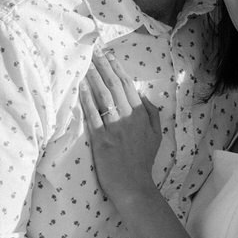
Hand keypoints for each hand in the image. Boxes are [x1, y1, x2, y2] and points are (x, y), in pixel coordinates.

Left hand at [80, 52, 162, 201]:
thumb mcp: (156, 135)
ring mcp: (115, 127)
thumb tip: (143, 95)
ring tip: (87, 62)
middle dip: (104, 66)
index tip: (110, 55)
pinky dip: (86, 98)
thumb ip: (151, 113)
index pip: (128, 86)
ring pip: (104, 96)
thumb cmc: (143, 162)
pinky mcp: (101, 139)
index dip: (118, 69)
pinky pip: (93, 114)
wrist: (134, 186)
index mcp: (142, 114)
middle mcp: (129, 117)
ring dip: (95, 77)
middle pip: (114, 86)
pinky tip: (81, 86)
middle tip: (95, 51)